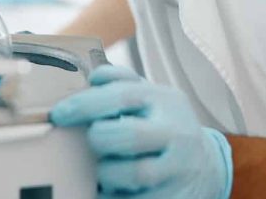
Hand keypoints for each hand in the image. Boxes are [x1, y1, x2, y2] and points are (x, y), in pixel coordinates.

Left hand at [49, 65, 232, 198]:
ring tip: (104, 169)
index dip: (86, 104)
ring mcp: (177, 170)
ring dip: (107, 172)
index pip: (123, 96)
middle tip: (94, 142)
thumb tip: (93, 77)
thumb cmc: (164, 127)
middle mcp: (176, 134)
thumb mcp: (153, 97)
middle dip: (99, 138)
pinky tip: (109, 188)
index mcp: (166, 102)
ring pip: (133, 172)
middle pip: (128, 135)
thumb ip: (123, 82)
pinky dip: (112, 195)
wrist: (206, 168)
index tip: (59, 114)